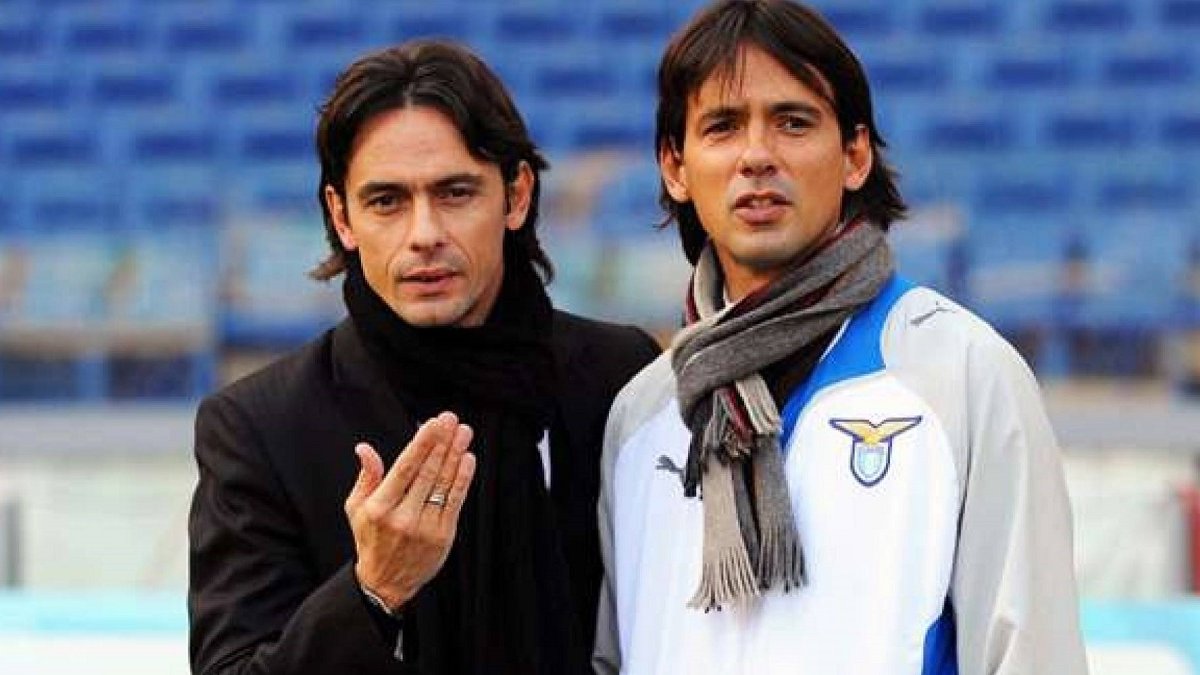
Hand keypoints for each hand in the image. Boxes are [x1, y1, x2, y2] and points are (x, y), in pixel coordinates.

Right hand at [344, 411, 475, 610]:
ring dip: (456, 455)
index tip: (433, 422)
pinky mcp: (443, 536)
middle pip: (427, 472)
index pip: (405, 468)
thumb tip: (364, 448)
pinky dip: (463, 479)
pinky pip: (455, 501)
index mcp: (380, 508)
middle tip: (452, 419)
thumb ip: (366, 477)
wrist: (386, 583)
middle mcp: (403, 517)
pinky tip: (468, 459)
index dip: (422, 443)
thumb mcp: (356, 509)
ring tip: (464, 433)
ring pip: (443, 484)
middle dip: (442, 442)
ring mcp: (425, 527)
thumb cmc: (371, 539)